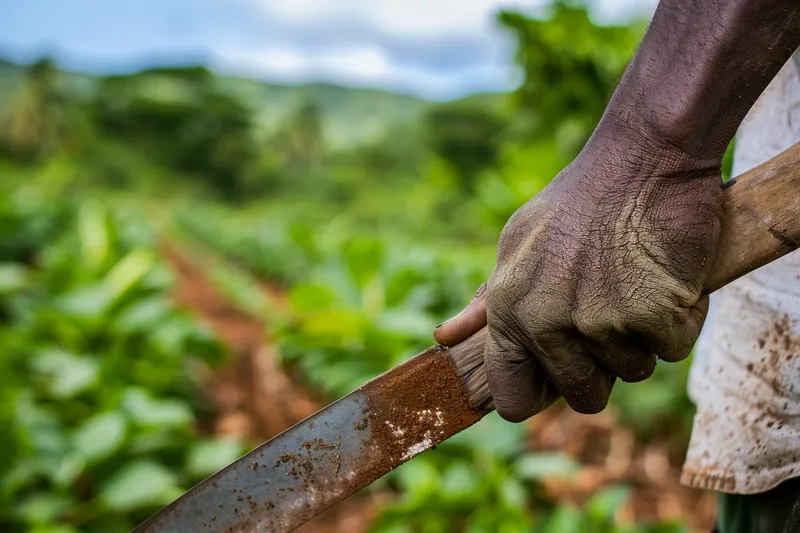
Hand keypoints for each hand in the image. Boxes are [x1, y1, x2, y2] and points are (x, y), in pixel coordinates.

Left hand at [435, 122, 721, 421]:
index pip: (512, 399)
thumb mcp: (517, 246)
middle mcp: (546, 322)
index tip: (561, 376)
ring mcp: (598, 321)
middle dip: (604, 366)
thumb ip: (486, 301)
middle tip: (612, 312)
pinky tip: (665, 278)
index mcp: (508, 310)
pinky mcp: (651, 315)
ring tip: (635, 282)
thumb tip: (445, 338)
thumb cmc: (577, 203)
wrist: (640, 159)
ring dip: (641, 337)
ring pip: (633, 371)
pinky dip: (679, 319)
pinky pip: (672, 350)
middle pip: (583, 395)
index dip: (541, 394)